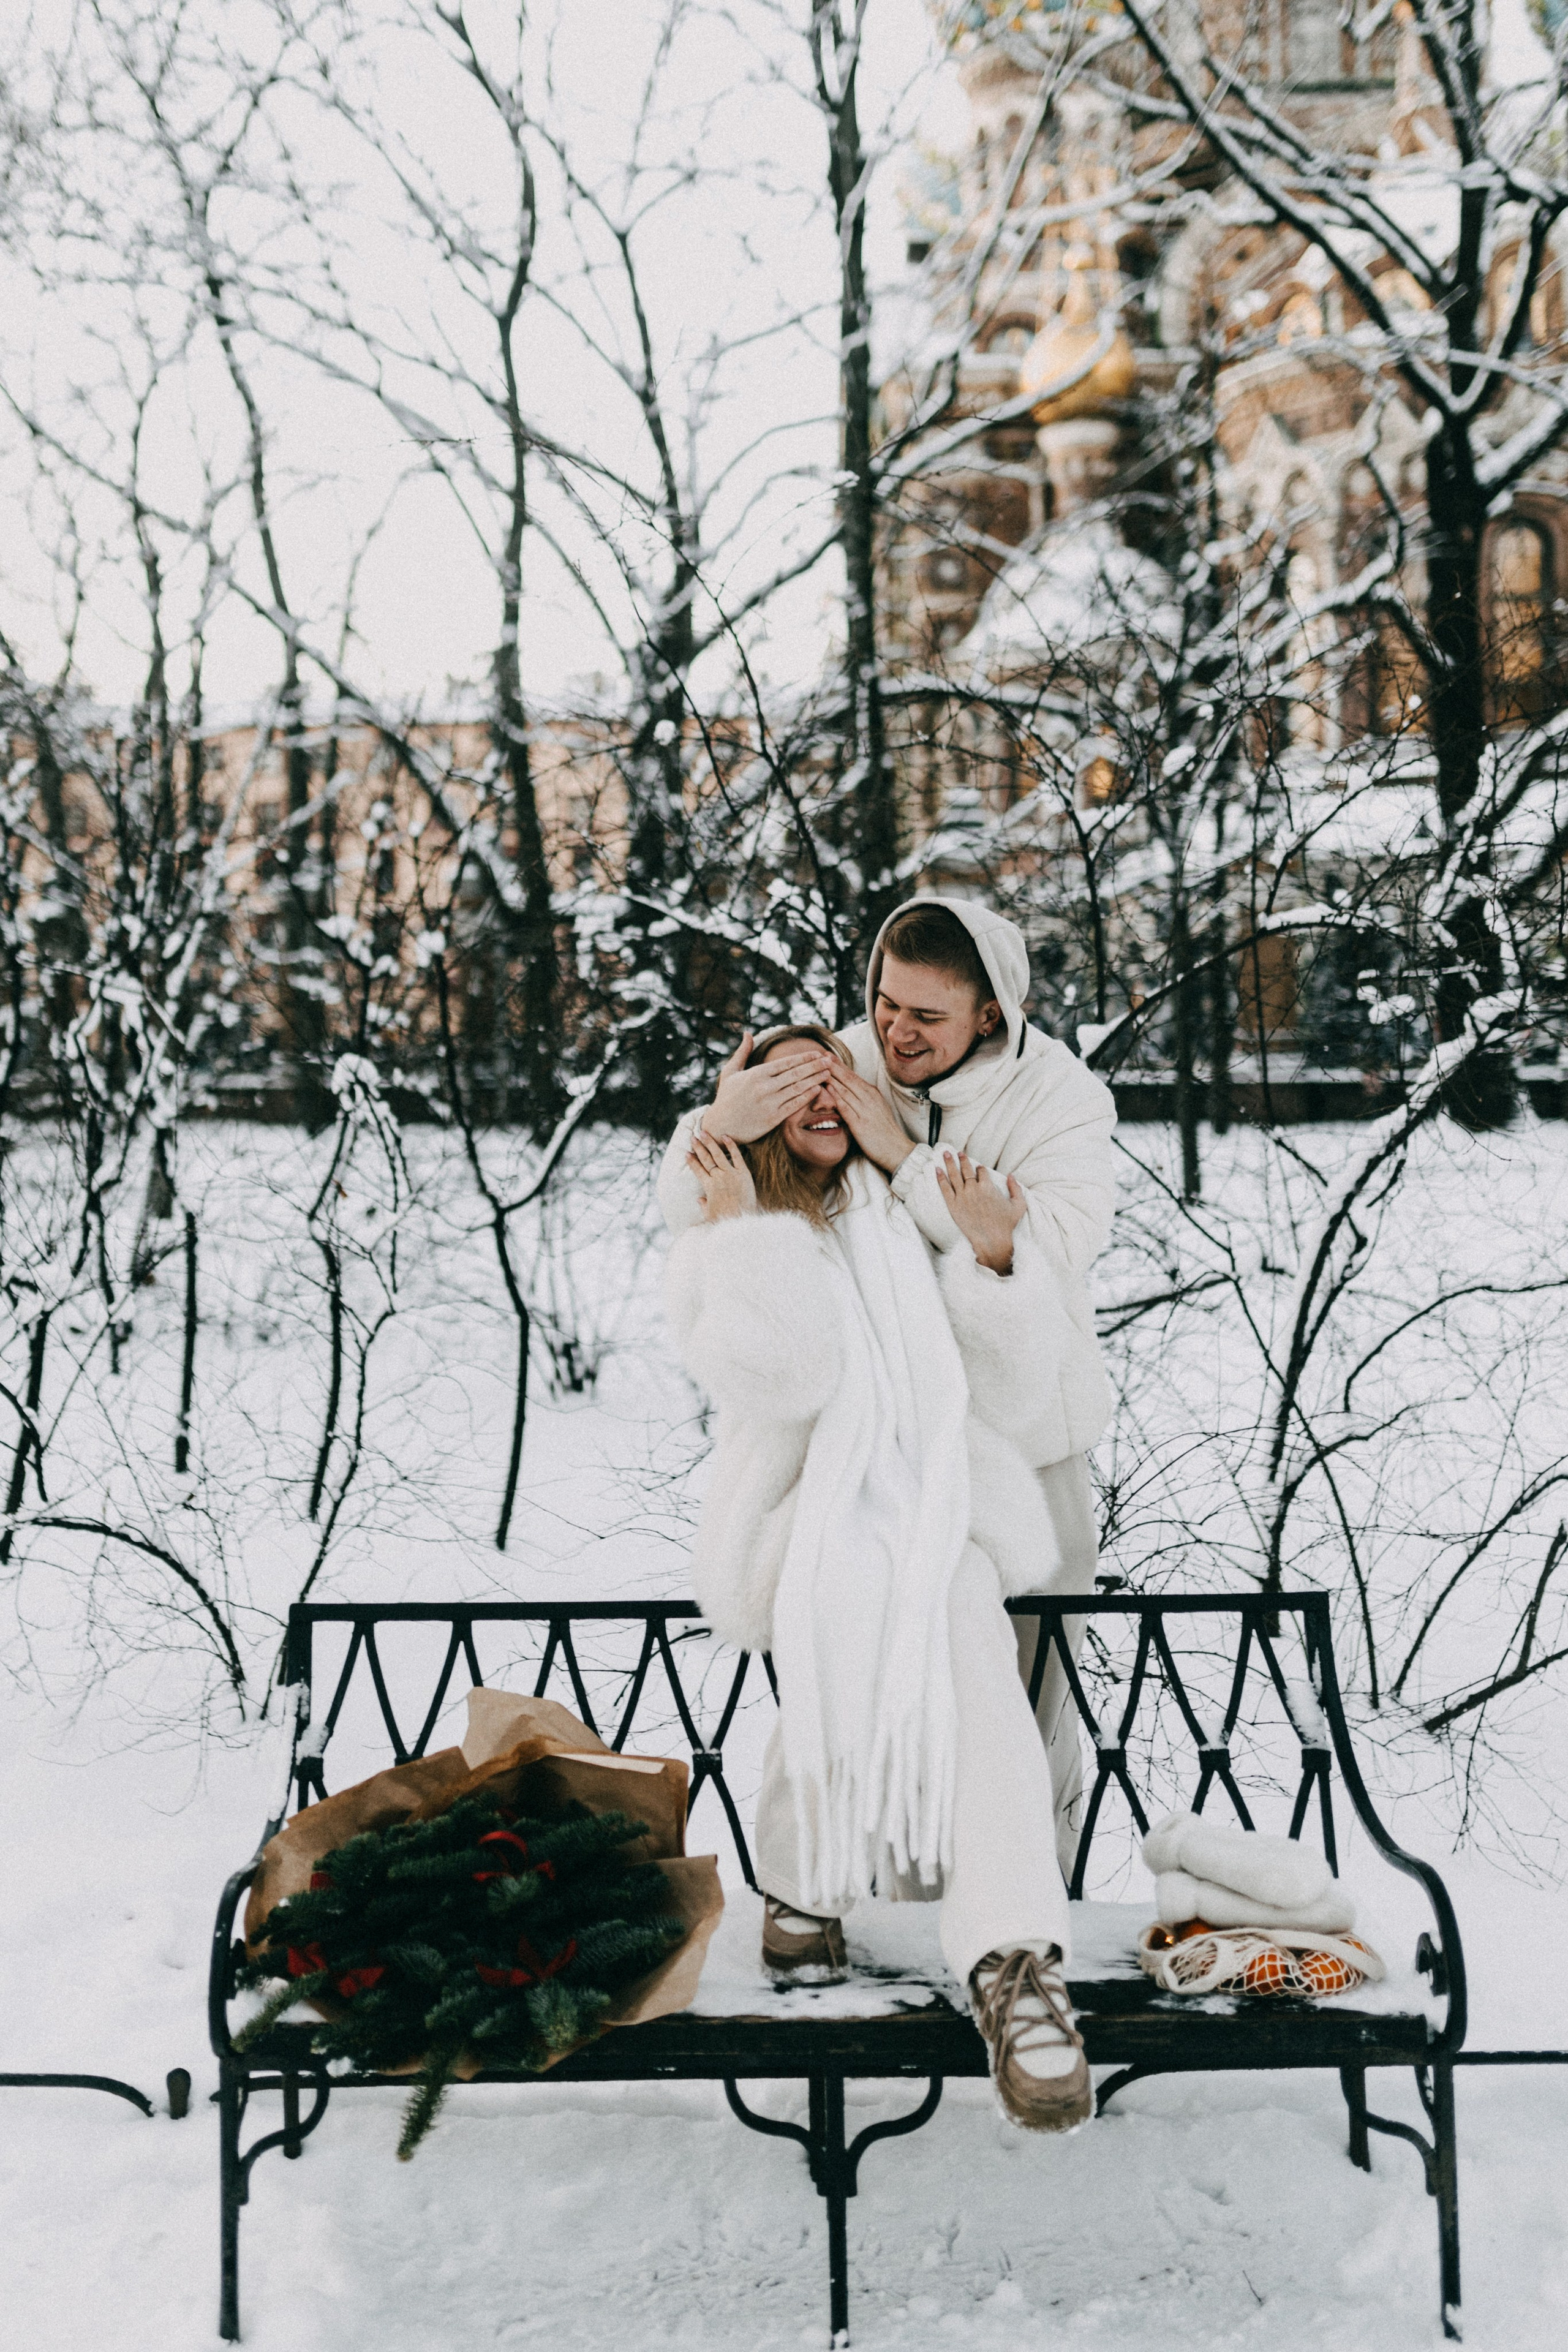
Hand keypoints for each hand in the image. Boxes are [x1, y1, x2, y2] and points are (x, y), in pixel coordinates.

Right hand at [687, 1129, 757, 1222]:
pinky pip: (736, 1156)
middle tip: (693, 1137)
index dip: (691, 1161)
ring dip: (710, 1142)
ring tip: (704, 1132)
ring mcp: (731, 1174)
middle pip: (706, 1159)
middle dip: (698, 1147)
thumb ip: (703, 1205)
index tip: (686, 1153)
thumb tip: (699, 1199)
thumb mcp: (710, 1214)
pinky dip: (731, 1146)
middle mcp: (718, 1177)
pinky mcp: (743, 1173)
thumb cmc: (725, 1219)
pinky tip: (725, 1136)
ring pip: (718, 1154)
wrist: (742, 1219)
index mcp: (709, 1187)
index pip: (697, 1170)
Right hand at [705, 1032, 833, 1144]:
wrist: (719, 1126)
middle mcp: (764, 1087)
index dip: (804, 1057)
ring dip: (815, 1079)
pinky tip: (818, 1089)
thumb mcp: (730, 1072)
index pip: (785, 1062)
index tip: (817, 1053)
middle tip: (830, 1060)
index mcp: (756, 1074)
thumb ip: (742, 1052)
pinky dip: (807, 1096)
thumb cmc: (725, 1098)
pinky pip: (794, 1105)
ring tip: (828, 1073)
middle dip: (814, 1066)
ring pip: (797, 1088)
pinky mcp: (772, 1118)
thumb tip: (747, 1033)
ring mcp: (769, 1103)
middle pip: (795, 1074)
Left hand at [820, 1064, 914, 1175]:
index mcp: (872, 1093)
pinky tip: (828, 1089)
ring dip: (832, 1078)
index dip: (839, 1065)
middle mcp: (869, 1098)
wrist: (897, 1149)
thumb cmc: (884, 1130)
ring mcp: (865, 1110)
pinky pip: (846, 1107)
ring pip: (845, 1090)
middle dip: (833, 1066)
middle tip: (820, 1054)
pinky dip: (836, 1096)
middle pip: (848, 1079)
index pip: (853, 1076)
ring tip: (819, 1068)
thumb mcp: (876, 1108)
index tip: (827, 1055)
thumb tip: (850, 1088)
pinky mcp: (860, 1124)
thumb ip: (863, 1098)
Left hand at [935, 1151, 1025, 1273]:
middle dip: (962, 1159)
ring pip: (954, 1175)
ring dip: (949, 1162)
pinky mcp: (953, 1206)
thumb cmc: (1007, 1225)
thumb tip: (1011, 1175)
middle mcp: (974, 1189)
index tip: (978, 1167)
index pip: (982, 1171)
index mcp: (988, 1186)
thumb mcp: (1019, 1205)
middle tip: (957, 1152)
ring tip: (945, 1153)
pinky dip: (940, 1178)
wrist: (992, 1241)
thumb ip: (1016, 1188)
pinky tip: (937, 1170)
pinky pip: (945, 1188)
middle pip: (966, 1169)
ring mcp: (962, 1197)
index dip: (980, 1168)